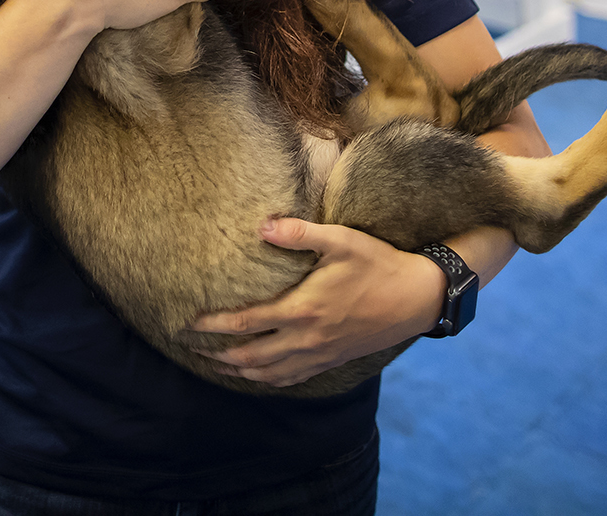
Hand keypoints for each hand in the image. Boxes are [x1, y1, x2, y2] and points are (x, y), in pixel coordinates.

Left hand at [187, 217, 443, 387]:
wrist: (417, 298)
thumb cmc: (378, 264)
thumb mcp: (341, 240)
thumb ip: (300, 233)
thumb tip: (262, 226)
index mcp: (303, 309)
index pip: (247, 322)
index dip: (214, 324)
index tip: (188, 323)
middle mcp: (307, 339)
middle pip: (250, 356)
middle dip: (217, 353)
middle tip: (191, 347)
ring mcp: (320, 354)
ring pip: (269, 373)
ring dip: (238, 370)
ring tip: (216, 363)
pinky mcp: (333, 359)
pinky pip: (293, 378)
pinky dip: (269, 380)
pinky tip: (259, 375)